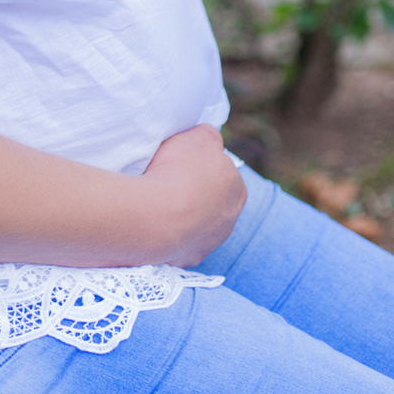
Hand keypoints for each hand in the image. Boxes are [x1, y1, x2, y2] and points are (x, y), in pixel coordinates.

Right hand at [141, 125, 245, 265]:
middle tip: (168, 182)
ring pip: (196, 222)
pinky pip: (179, 240)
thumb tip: (210, 140)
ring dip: (182, 214)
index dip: (198, 166)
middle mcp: (230, 219)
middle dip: (194, 192)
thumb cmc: (177, 171)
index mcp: (237, 188)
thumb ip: (209, 136)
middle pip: (210, 199)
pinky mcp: (189, 258)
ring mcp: (210, 242)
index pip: (219, 172)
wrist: (157, 216)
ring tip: (159, 203)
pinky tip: (156, 221)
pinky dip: (170, 232)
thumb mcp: (198, 136)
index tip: (180, 164)